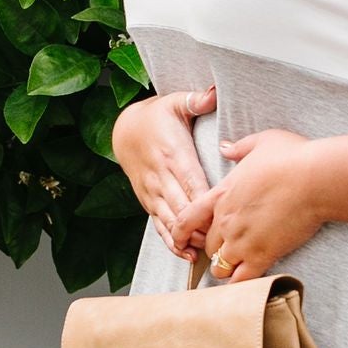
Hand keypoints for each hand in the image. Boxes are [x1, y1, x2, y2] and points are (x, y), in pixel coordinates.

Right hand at [111, 86, 216, 249]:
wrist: (125, 129)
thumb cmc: (157, 116)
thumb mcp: (174, 101)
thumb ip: (195, 99)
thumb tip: (213, 92)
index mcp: (173, 154)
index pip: (191, 182)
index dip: (204, 201)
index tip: (221, 214)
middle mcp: (161, 177)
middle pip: (182, 207)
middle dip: (200, 226)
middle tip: (222, 241)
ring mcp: (152, 192)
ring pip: (170, 221)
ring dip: (188, 238)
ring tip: (207, 252)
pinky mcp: (147, 202)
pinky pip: (159, 226)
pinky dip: (171, 242)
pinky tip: (186, 255)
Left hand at [178, 127, 323, 278]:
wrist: (315, 178)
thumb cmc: (293, 157)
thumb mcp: (261, 142)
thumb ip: (239, 148)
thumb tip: (225, 147)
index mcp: (222, 194)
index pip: (188, 218)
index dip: (181, 232)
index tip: (181, 240)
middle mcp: (226, 220)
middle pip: (208, 246)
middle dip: (216, 250)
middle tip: (231, 250)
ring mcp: (242, 241)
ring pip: (220, 267)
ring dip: (227, 269)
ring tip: (239, 268)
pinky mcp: (262, 255)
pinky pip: (242, 280)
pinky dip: (242, 284)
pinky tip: (248, 283)